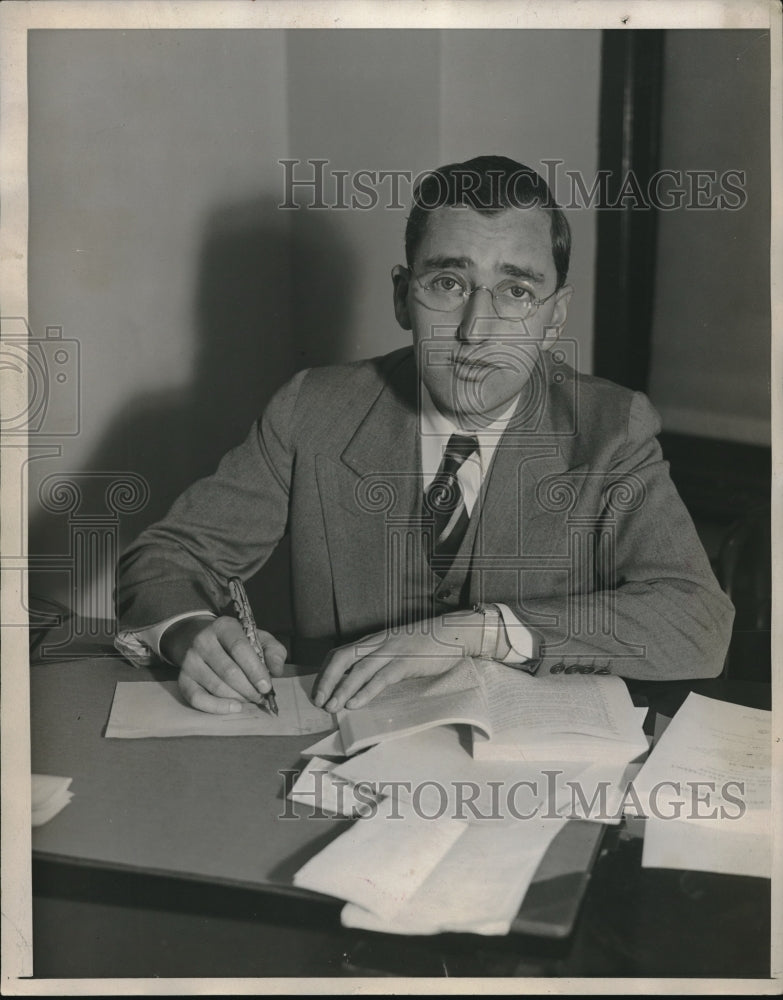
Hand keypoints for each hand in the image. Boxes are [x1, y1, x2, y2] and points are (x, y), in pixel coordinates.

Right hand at [161, 615, 285, 713]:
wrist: (203, 640)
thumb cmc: (237, 642)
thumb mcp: (258, 638)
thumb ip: (273, 651)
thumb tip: (276, 670)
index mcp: (224, 626)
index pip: (239, 648)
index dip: (255, 669)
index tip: (267, 687)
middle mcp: (203, 641)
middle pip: (229, 671)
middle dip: (249, 689)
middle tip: (262, 697)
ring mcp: (190, 660)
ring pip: (216, 686)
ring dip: (238, 698)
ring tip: (251, 699)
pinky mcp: (183, 679)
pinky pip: (197, 698)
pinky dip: (217, 707)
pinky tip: (234, 707)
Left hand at [313, 611, 483, 711]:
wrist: (454, 633)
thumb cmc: (426, 644)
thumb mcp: (397, 648)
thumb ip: (380, 659)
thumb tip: (361, 681)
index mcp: (374, 640)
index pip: (340, 652)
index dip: (326, 671)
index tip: (318, 691)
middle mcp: (378, 642)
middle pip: (343, 658)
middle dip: (327, 680)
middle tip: (318, 701)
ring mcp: (392, 651)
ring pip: (359, 669)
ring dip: (342, 690)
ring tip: (331, 707)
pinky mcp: (406, 662)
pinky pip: (381, 678)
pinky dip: (365, 692)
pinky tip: (355, 704)